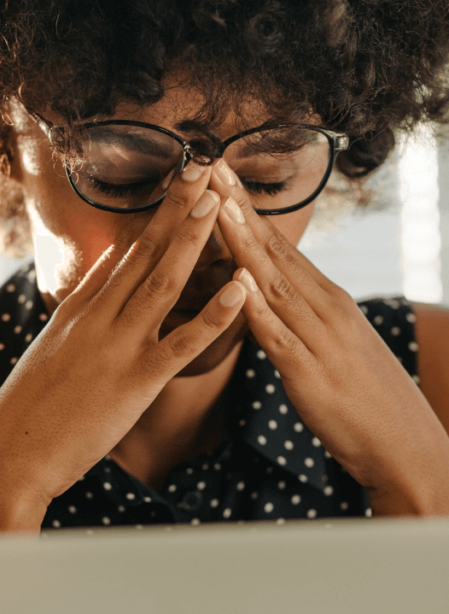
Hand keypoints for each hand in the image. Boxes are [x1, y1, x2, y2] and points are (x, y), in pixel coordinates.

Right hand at [0, 161, 248, 509]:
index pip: (121, 256)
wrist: (10, 455)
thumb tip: (100, 276)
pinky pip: (183, 343)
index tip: (175, 185)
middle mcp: (97, 319)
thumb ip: (77, 313)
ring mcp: (117, 347)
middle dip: (175, 208)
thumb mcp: (48, 353)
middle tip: (202, 166)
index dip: (152, 219)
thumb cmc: (27, 414)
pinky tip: (241, 289)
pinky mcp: (136, 381)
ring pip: (163, 283)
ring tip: (218, 200)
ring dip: (193, 240)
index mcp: (77, 312)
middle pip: (143, 253)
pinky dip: (214, 314)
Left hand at [208, 161, 448, 515]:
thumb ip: (305, 320)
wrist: (404, 447)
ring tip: (217, 207)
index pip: (282, 248)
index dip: (247, 212)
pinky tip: (238, 285)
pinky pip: (280, 338)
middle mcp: (327, 310)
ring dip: (243, 244)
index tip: (220, 176)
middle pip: (275, 253)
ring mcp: (321, 340)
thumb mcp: (336, 348)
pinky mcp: (312, 376)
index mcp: (329, 302)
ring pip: (274, 284)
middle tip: (209, 166)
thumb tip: (273, 299)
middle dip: (239, 210)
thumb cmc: (365, 402)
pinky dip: (258, 310)